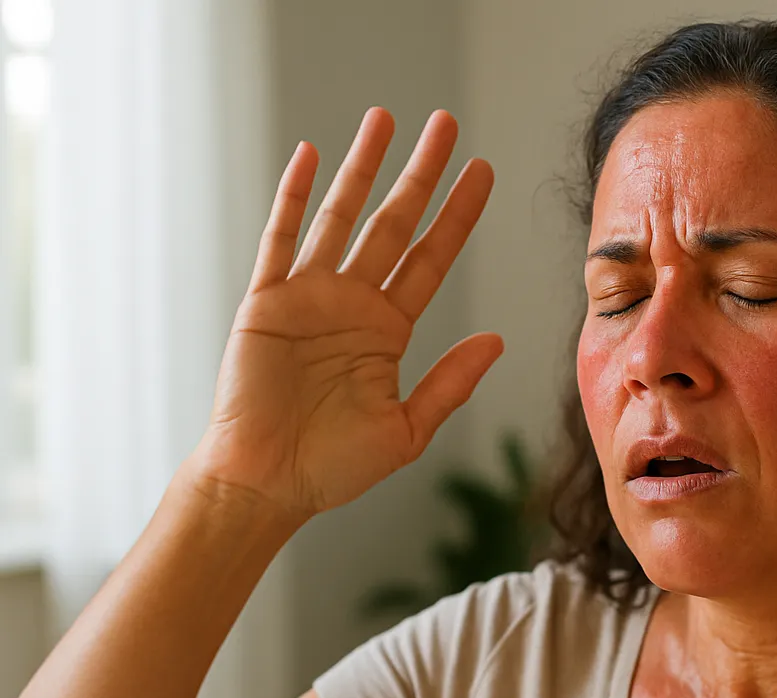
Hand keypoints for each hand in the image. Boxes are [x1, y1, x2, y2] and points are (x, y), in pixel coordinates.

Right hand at [192, 107, 501, 522]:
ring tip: (385, 119)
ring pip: (342, 217)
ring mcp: (309, 297)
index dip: (457, 215)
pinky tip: (310, 156)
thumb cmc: (335, 467)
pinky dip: (293, 197)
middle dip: (421, 174)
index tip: (483, 172)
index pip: (432, 258)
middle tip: (446, 124)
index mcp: (388, 330)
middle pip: (395, 223)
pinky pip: (281, 240)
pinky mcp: (266, 302)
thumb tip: (497, 340)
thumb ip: (450, 384)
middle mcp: (353, 303)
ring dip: (363, 169)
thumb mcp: (407, 429)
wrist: (268, 485)